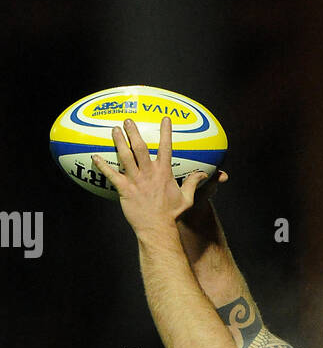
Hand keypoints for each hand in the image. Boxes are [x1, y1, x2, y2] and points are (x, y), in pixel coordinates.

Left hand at [91, 117, 217, 236]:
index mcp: (164, 173)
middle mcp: (149, 173)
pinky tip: (95, 157)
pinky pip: (111, 175)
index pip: (166, 147)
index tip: (165, 119)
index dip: (166, 132)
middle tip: (128, 120)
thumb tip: (203, 174)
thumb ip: (193, 183)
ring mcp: (136, 181)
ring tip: (114, 130)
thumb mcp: (187, 198)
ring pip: (125, 157)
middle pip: (140, 147)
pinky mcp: (125, 190)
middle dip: (133, 132)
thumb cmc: (171, 215)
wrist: (157, 229)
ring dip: (119, 142)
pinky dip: (103, 165)